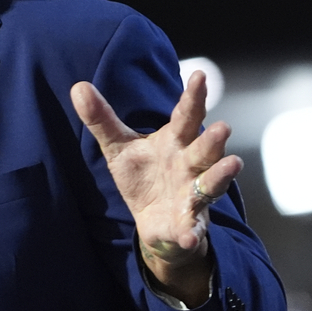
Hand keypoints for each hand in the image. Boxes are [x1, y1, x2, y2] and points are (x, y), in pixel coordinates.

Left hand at [71, 71, 239, 306]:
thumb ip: (102, 119)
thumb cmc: (143, 175)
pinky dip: (192, 231)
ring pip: (211, 184)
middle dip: (214, 140)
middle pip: (204, 149)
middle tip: (222, 126)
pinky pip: (192, 227)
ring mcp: (193, 194)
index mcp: (175, 142)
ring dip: (220, 176)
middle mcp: (190, 165)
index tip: (199, 75)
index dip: (194, 97)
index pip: (185, 115)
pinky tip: (190, 235)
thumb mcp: (118, 147)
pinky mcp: (187, 223)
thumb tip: (78, 86)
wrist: (153, 220)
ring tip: (233, 165)